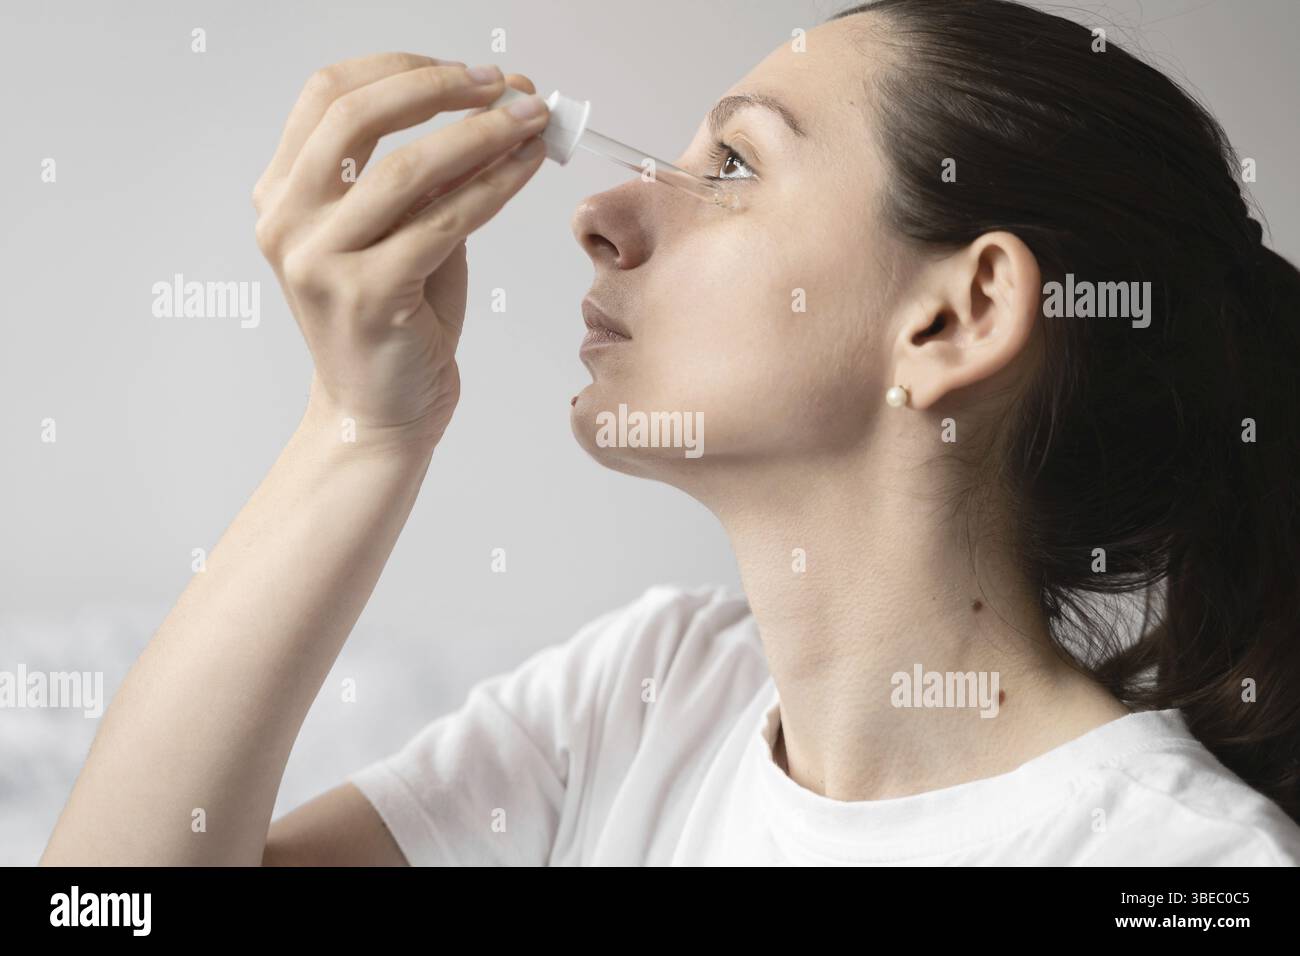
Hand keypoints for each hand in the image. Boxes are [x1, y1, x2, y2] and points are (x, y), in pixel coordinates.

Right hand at [252, 53, 548, 449]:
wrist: (380, 412)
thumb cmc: (395, 321)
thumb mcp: (403, 230)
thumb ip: (429, 174)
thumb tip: (497, 107)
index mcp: (282, 194)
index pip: (329, 94)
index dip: (405, 69)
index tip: (471, 72)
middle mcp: (286, 222)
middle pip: (357, 115)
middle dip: (442, 88)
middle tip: (506, 87)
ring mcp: (319, 261)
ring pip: (407, 168)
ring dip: (480, 133)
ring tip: (531, 121)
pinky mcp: (366, 297)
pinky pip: (443, 222)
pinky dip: (494, 187)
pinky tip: (526, 169)